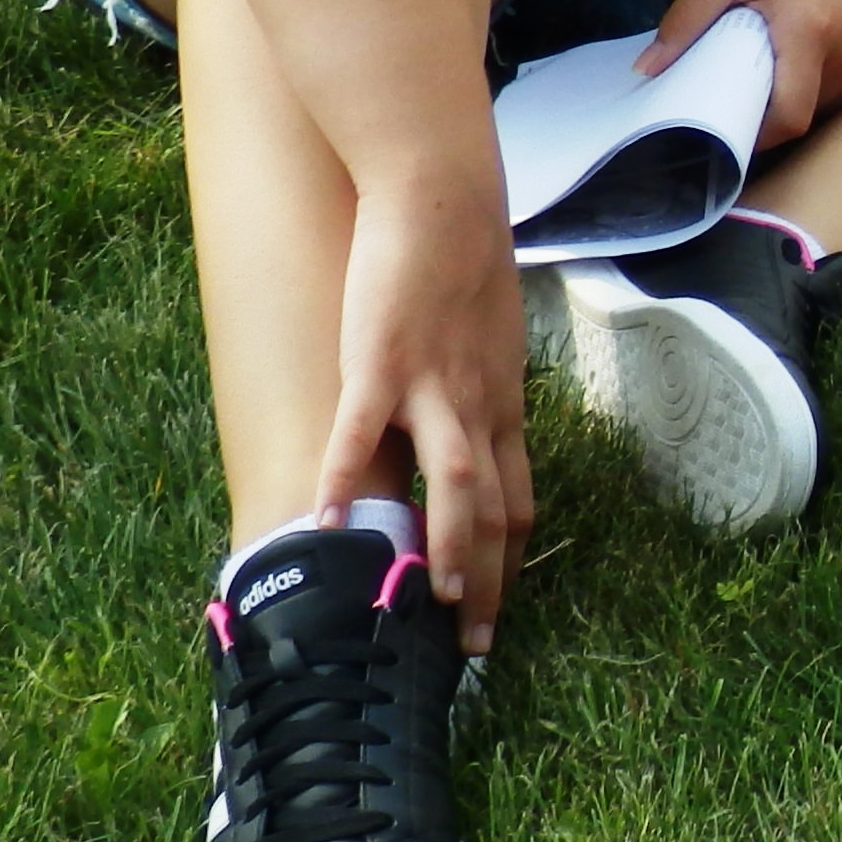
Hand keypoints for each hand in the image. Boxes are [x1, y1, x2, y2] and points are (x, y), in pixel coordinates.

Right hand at [318, 176, 533, 653]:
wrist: (444, 198)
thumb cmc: (461, 264)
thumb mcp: (487, 341)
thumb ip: (476, 391)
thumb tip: (466, 428)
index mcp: (501, 406)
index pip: (516, 500)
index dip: (507, 560)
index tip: (494, 607)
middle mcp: (479, 407)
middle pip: (494, 511)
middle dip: (486, 581)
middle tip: (475, 643)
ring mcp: (432, 387)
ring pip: (455, 484)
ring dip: (445, 548)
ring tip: (428, 600)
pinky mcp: (381, 362)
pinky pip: (362, 432)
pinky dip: (345, 478)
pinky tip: (325, 521)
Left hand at [644, 0, 841, 148]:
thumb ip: (685, 22)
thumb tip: (647, 72)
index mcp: (809, 29)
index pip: (789, 118)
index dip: (757, 134)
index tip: (727, 126)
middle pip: (806, 112)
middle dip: (770, 109)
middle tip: (741, 83)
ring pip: (830, 103)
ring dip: (799, 95)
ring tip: (775, 60)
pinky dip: (825, 80)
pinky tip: (808, 48)